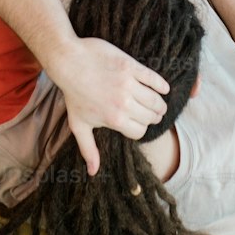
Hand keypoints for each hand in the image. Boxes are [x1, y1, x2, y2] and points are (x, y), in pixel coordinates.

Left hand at [52, 37, 169, 175]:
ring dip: (160, 105)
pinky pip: (153, 79)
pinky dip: (162, 86)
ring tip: (160, 105)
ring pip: (155, 100)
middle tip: (153, 115)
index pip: (139, 132)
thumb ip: (88, 149)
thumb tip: (93, 172)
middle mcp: (124, 103)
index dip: (140, 129)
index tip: (139, 125)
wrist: (69, 62)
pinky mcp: (131, 67)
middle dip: (152, 118)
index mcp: (114, 119)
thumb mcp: (78, 125)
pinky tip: (165, 89)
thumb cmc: (73, 94)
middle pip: (150, 116)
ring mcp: (129, 84)